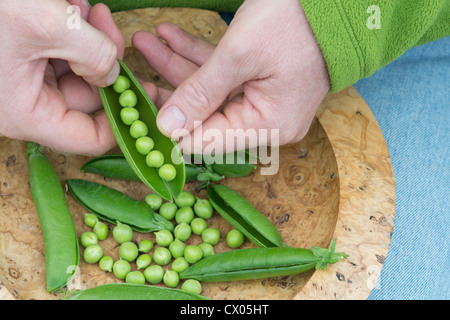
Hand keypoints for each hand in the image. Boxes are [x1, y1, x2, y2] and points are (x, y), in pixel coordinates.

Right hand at [0, 0, 124, 154]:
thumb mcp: (45, 23)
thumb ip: (93, 53)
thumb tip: (113, 73)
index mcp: (26, 113)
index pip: (89, 137)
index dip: (123, 121)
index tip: (148, 96)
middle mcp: (25, 101)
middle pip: (88, 95)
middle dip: (105, 60)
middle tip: (106, 25)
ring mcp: (22, 77)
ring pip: (76, 68)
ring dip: (88, 39)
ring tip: (81, 9)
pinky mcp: (22, 55)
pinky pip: (59, 49)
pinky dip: (71, 29)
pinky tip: (67, 5)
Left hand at [133, 0, 329, 153]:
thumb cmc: (293, 23)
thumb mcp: (239, 56)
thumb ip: (200, 94)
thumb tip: (167, 127)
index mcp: (267, 126)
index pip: (206, 141)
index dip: (170, 128)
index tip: (137, 110)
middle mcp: (266, 122)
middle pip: (205, 114)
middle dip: (169, 86)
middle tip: (135, 67)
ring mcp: (264, 102)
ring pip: (210, 91)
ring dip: (178, 65)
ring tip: (146, 41)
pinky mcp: (260, 83)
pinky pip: (223, 77)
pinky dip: (199, 58)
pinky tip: (171, 38)